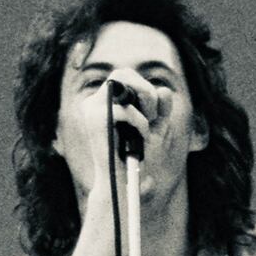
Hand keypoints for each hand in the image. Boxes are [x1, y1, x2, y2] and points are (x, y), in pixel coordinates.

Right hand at [79, 67, 163, 183]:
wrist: (123, 182)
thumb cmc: (137, 156)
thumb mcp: (155, 128)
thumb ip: (162, 109)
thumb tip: (164, 90)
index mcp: (103, 102)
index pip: (124, 74)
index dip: (143, 86)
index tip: (153, 110)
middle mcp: (94, 102)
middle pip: (122, 72)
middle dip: (145, 89)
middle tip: (153, 113)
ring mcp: (91, 110)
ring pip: (122, 84)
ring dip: (144, 105)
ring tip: (147, 127)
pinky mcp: (94, 120)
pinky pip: (125, 109)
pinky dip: (139, 121)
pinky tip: (140, 136)